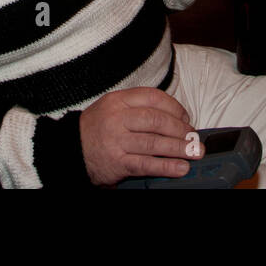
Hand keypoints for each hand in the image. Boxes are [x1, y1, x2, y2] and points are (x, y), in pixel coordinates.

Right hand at [78, 87, 195, 184]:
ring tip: (195, 153)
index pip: (153, 97)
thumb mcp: (112, 108)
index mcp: (118, 100)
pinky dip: (166, 166)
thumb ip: (137, 108)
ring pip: (154, 142)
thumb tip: (174, 118)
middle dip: (180, 130)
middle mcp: (117, 118)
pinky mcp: (117, 162)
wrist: (70, 150)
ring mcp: (116, 140)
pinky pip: (146, 164)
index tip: (185, 118)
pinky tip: (180, 168)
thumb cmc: (96, 128)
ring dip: (179, 148)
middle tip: (193, 138)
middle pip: (156, 120)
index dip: (174, 107)